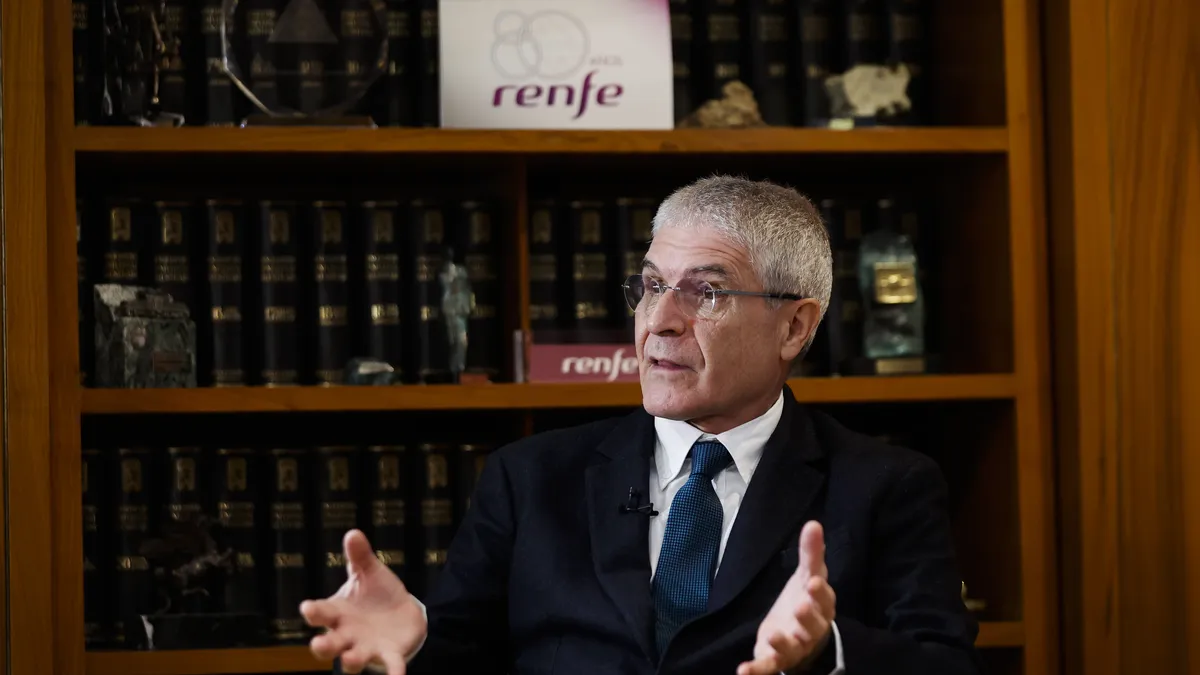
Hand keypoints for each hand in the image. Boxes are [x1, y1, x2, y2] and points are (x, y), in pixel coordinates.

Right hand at [301, 529, 427, 674]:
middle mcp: (347, 634)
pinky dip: (393, 673)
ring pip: (353, 659)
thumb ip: (360, 556)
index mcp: (338, 613)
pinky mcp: (389, 655)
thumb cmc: (376, 594)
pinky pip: (390, 666)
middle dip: (323, 646)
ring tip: (350, 659)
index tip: (307, 608)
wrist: (401, 613)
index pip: (321, 612)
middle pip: (329, 643)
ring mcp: (366, 647)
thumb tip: (353, 533)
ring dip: (351, 660)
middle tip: (317, 646)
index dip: (314, 612)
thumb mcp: (369, 572)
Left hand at [738, 521, 835, 674]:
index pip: (824, 600)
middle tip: (801, 606)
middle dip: (808, 618)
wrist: (800, 634)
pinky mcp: (775, 660)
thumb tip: (813, 523)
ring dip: (784, 644)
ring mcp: (793, 648)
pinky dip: (756, 671)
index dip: (820, 593)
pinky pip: (768, 667)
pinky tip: (743, 671)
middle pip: (813, 627)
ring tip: (774, 636)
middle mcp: (810, 631)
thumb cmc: (807, 601)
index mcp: (821, 608)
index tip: (815, 581)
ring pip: (792, 649)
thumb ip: (811, 553)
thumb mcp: (808, 575)